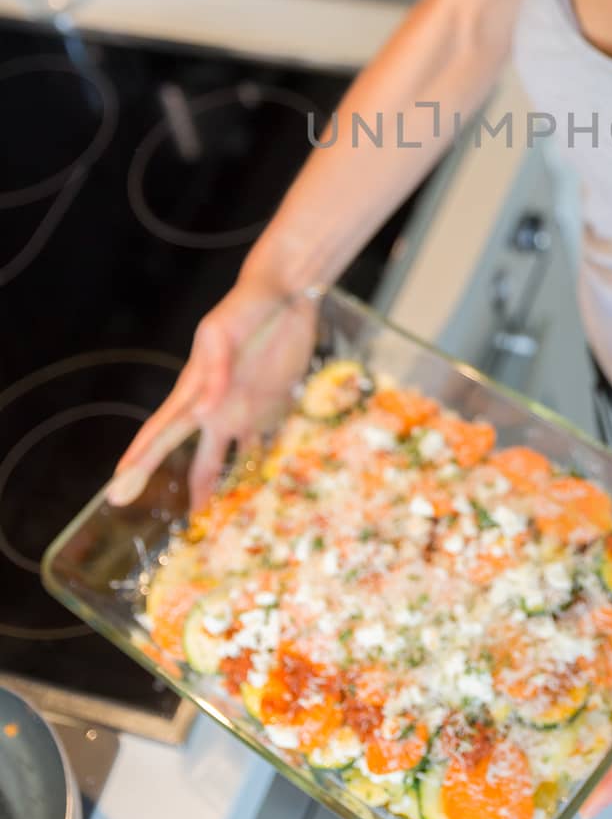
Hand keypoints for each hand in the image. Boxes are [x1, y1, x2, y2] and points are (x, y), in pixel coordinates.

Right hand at [106, 278, 319, 512]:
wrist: (288, 295)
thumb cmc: (246, 306)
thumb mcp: (223, 330)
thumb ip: (214, 367)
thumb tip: (203, 408)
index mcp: (195, 388)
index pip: (161, 428)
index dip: (139, 457)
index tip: (118, 485)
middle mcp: (213, 406)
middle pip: (183, 450)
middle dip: (161, 479)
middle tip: (133, 510)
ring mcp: (242, 410)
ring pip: (223, 458)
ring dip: (214, 488)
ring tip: (206, 523)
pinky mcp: (272, 408)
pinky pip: (263, 445)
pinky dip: (259, 471)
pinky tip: (257, 496)